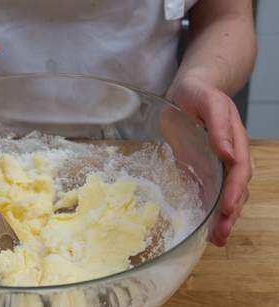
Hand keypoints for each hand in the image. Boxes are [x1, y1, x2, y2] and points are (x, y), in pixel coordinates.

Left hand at [165, 74, 251, 246]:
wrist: (187, 91)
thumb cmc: (198, 93)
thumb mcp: (208, 102)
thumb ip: (219, 125)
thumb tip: (227, 151)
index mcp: (235, 141)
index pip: (239, 171)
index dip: (234, 191)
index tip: (226, 209)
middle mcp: (228, 156)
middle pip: (234, 189)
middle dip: (230, 213)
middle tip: (220, 235)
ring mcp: (214, 164)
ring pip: (223, 194)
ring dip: (221, 217)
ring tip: (216, 239)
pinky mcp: (198, 168)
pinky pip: (205, 191)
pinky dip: (207, 210)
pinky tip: (204, 227)